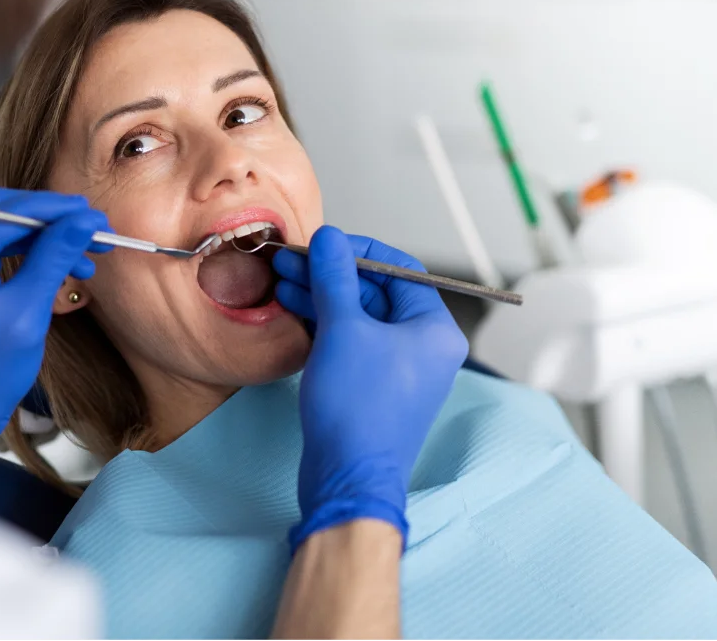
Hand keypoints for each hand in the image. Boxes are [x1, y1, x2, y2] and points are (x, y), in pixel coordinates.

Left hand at [0, 187, 109, 488]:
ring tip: (85, 245)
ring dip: (40, 230)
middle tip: (90, 222)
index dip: (48, 212)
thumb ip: (53, 258)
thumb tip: (85, 220)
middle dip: (45, 216)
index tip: (90, 213)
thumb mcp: (27, 314)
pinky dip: (24, 244)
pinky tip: (61, 255)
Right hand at [271, 227, 468, 552]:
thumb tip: (330, 239)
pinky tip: (294, 309)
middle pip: (377, 291)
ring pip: (360, 317)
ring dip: (322, 297)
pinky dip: (326, 325)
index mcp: (435, 329)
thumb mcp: (343, 330)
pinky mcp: (374, 387)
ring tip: (282, 280)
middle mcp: (425, 347)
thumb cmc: (357, 409)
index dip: (358, 250)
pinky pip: (352, 342)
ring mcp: (400, 369)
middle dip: (331, 273)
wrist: (348, 478)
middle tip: (291, 260)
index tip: (323, 243)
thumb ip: (335, 277)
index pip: (400, 269)